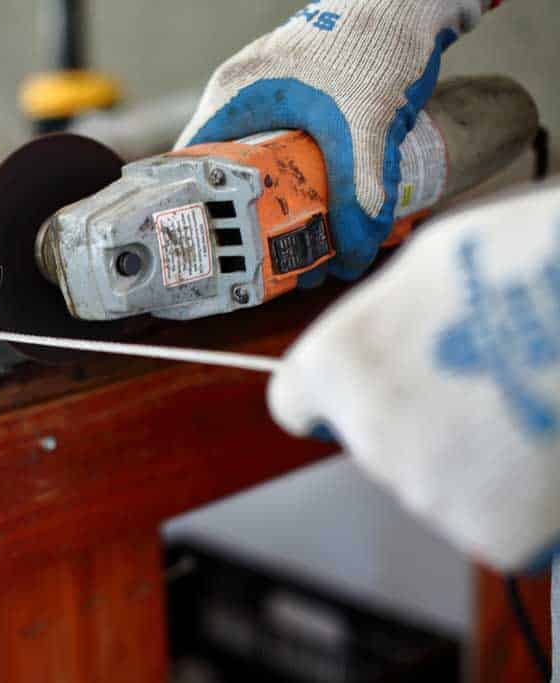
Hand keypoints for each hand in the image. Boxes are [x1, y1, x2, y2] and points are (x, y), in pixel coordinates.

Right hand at [176, 0, 489, 282]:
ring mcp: (270, 95)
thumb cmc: (376, 42)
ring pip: (259, 162)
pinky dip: (302, 180)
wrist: (413, 2)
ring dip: (277, 200)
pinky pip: (287, 150)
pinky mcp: (300, 98)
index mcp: (235, 95)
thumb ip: (359, 190)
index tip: (216, 246)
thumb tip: (352, 255)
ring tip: (296, 239)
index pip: (192, 163)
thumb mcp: (365, 126)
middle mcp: (244, 95)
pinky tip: (325, 203)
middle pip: (227, 170)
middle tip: (263, 255)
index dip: (200, 208)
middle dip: (246, 215)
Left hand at [268, 184, 559, 571]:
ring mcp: (427, 490)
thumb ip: (386, 318)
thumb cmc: (526, 265)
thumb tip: (383, 335)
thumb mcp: (430, 263)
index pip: (296, 402)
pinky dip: (521, 496)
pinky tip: (547, 445)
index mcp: (335, 363)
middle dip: (421, 419)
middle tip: (483, 379)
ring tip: (526, 399)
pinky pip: (496, 519)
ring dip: (474, 455)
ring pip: (438, 481)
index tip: (354, 393)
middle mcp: (366, 434)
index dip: (328, 398)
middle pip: (376, 441)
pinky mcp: (494, 533)